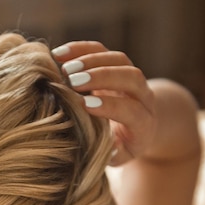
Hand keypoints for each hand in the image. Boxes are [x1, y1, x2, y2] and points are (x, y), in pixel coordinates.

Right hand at [52, 41, 155, 165]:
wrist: (139, 125)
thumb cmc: (123, 146)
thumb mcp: (121, 155)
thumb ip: (114, 154)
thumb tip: (108, 148)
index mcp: (144, 122)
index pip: (132, 110)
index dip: (109, 106)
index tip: (84, 104)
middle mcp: (143, 96)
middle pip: (131, 77)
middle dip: (102, 76)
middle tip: (73, 81)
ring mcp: (131, 77)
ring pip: (119, 60)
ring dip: (91, 60)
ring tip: (65, 69)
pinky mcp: (117, 64)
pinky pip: (103, 50)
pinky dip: (81, 49)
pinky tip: (59, 55)